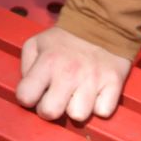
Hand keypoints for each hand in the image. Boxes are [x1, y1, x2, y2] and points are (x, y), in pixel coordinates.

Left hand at [15, 26, 131, 122]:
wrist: (102, 23)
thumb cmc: (64, 40)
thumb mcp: (36, 44)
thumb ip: (27, 67)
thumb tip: (29, 91)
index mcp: (47, 63)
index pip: (25, 97)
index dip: (27, 98)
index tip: (35, 93)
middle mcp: (69, 73)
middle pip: (50, 113)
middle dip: (50, 109)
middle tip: (56, 98)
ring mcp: (93, 80)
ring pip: (78, 116)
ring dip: (76, 109)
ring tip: (77, 94)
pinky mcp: (114, 84)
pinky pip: (103, 112)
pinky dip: (99, 106)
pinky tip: (94, 93)